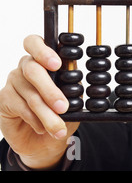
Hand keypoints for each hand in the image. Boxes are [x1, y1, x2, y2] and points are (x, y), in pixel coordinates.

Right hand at [0, 35, 79, 168]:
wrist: (45, 139)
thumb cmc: (61, 112)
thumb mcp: (73, 98)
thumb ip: (72, 87)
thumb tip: (73, 81)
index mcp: (45, 58)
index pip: (35, 42)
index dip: (43, 51)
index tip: (57, 65)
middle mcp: (27, 66)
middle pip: (33, 70)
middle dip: (50, 90)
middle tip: (63, 107)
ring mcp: (14, 81)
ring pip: (30, 95)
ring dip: (47, 114)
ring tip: (59, 128)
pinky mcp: (4, 98)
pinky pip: (21, 107)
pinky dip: (36, 120)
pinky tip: (42, 128)